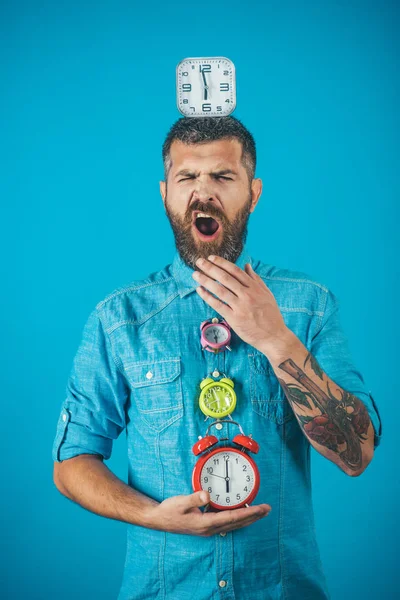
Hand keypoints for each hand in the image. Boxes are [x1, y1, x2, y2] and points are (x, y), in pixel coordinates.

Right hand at [148, 490, 270, 536]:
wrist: (158, 519)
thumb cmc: (169, 510)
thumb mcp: (180, 502)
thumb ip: (194, 497)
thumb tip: (207, 495)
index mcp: (205, 523)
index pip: (232, 517)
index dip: (249, 513)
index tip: (261, 509)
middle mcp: (210, 528)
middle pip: (237, 523)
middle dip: (254, 516)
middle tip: (267, 509)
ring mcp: (208, 529)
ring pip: (233, 524)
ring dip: (248, 518)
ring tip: (260, 512)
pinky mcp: (206, 526)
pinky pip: (227, 522)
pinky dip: (238, 518)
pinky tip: (242, 514)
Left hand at [192, 255, 289, 352]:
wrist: (274, 336)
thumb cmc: (271, 315)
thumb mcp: (267, 294)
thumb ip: (256, 279)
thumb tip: (247, 265)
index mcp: (255, 288)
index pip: (235, 271)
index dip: (222, 263)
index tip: (211, 258)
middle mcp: (247, 295)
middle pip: (225, 278)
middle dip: (210, 268)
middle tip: (199, 262)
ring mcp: (240, 307)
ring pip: (220, 290)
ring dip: (206, 281)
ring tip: (195, 274)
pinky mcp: (234, 318)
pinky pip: (218, 305)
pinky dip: (207, 297)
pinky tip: (200, 290)